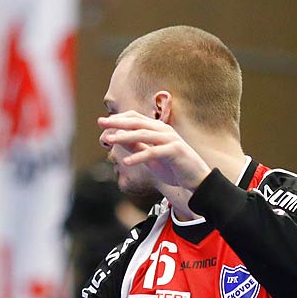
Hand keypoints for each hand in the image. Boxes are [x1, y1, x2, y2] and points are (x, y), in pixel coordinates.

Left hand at [97, 112, 212, 198]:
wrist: (196, 179)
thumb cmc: (174, 167)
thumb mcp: (151, 156)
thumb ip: (137, 146)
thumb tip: (118, 138)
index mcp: (158, 129)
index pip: (136, 118)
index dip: (119, 118)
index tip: (103, 122)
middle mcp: (164, 130)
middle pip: (137, 122)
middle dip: (117, 122)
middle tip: (100, 122)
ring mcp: (170, 139)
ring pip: (144, 134)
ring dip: (125, 136)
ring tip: (109, 140)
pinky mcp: (175, 151)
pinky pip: (154, 152)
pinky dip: (139, 157)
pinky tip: (126, 162)